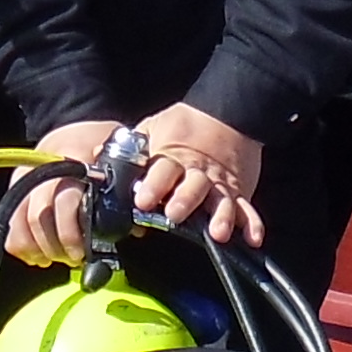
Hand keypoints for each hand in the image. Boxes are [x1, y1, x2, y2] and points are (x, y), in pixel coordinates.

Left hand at [8, 107, 263, 260]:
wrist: (226, 112)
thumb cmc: (183, 126)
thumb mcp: (153, 129)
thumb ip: (133, 147)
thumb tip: (98, 156)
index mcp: (173, 158)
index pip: (161, 170)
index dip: (152, 184)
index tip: (142, 199)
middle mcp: (197, 173)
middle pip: (191, 187)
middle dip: (183, 201)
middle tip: (175, 215)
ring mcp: (220, 184)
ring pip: (220, 201)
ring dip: (219, 216)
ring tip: (218, 232)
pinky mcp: (239, 191)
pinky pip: (246, 209)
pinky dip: (251, 224)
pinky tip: (253, 239)